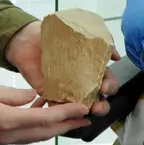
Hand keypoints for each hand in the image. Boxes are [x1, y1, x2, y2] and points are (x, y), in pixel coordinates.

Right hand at [0, 81, 91, 144]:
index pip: (43, 119)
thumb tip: (34, 97)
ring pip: (37, 136)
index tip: (83, 109)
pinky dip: (40, 128)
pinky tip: (42, 115)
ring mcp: (4, 141)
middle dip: (68, 125)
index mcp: (6, 121)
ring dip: (56, 128)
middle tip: (87, 118)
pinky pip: (26, 135)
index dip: (66, 114)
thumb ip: (13, 94)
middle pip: (45, 133)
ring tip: (72, 118)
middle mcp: (8, 136)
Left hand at [3, 20, 121, 116]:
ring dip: (86, 113)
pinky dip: (62, 112)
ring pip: (82, 108)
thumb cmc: (54, 35)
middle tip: (97, 105)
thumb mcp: (80, 31)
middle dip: (102, 106)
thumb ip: (100, 41)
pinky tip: (63, 111)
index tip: (105, 86)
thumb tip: (116, 55)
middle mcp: (83, 82)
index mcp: (93, 68)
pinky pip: (58, 109)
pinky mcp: (50, 95)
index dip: (111, 86)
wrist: (26, 38)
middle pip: (100, 99)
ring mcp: (67, 90)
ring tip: (85, 112)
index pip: (108, 81)